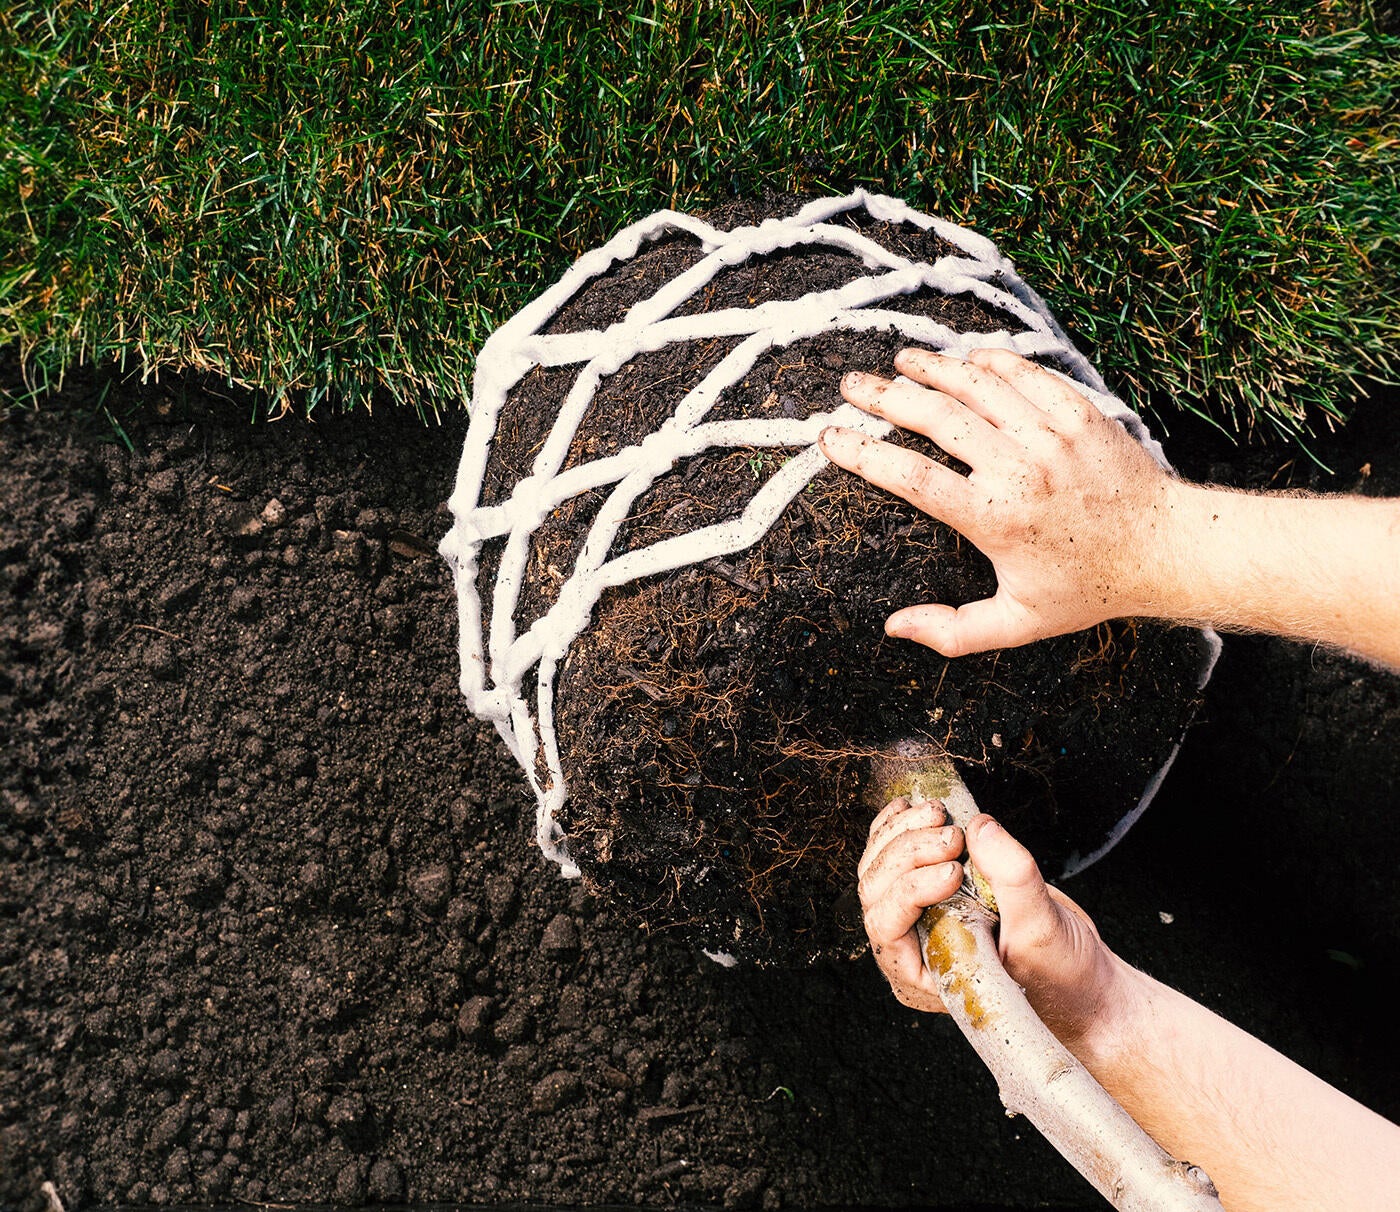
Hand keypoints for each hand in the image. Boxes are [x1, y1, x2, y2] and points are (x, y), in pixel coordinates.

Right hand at [818, 347, 1180, 655]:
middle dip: (885, 397)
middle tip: (852, 385)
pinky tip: (965, 359)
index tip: (832, 438)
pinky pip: (1025, 374)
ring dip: (933, 368)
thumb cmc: (1088, 588)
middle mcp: (1020, 469)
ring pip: (978, 385)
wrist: (1167, 548)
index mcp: (995, 519)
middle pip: (936, 418)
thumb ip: (953, 631)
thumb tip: (894, 628)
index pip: (912, 478)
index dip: (864, 454)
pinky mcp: (1080, 413)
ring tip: (900, 361)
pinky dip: (990, 361)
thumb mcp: (1017, 624)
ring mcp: (1052, 435)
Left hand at [858, 795, 1126, 1051]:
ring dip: (904, 831)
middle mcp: (910, 946)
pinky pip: (896, 851)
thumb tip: (980, 827)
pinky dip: (901, 824)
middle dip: (908, 852)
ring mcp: (917, 915)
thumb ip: (1012, 879)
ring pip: (880, 864)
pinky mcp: (933, 886)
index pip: (886, 927)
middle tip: (952, 834)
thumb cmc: (1061, 972)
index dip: (910, 890)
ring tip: (940, 813)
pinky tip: (915, 806)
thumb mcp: (1043, 931)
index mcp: (920, 976)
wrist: (1080, 973)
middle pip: (877, 889)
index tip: (954, 871)